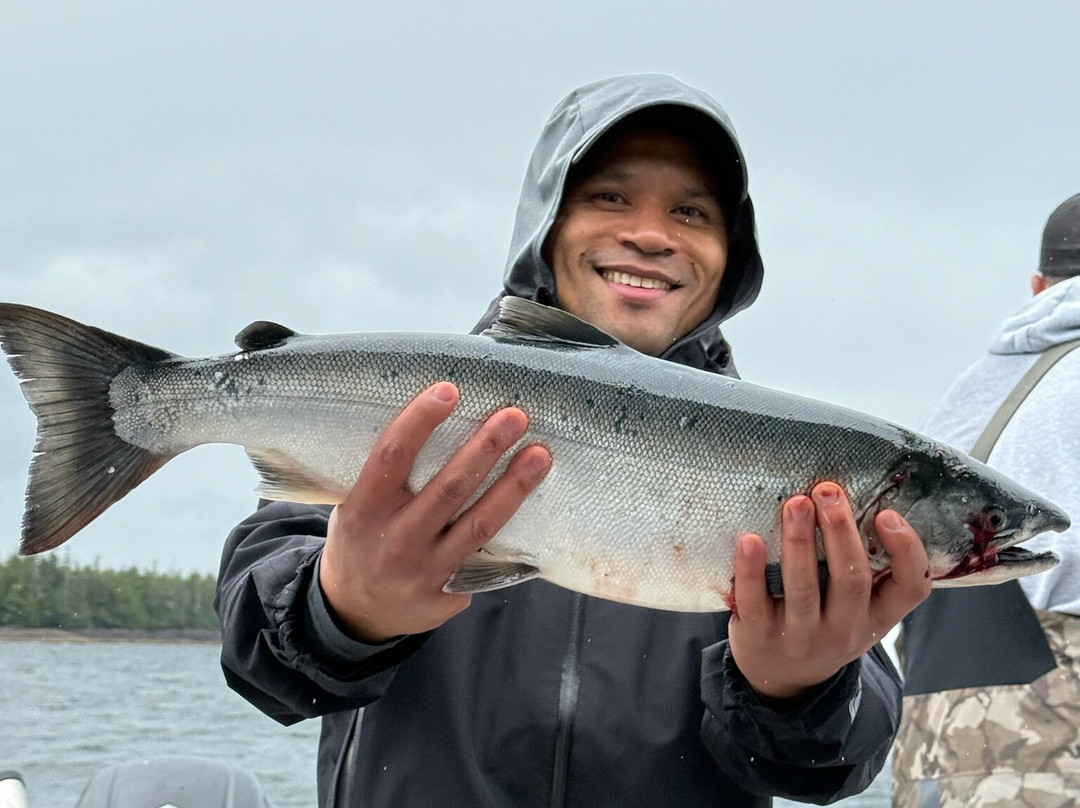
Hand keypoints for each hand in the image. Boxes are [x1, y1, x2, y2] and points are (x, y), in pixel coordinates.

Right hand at [319, 381, 551, 642]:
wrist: (353, 612)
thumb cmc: (361, 541)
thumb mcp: (356, 507)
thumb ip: (387, 477)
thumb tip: (438, 424)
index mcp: (364, 509)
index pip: (392, 456)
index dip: (420, 421)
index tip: (449, 390)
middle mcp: (395, 539)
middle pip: (450, 487)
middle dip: (486, 448)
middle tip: (515, 416)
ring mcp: (424, 570)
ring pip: (479, 523)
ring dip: (513, 486)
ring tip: (539, 455)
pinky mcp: (449, 594)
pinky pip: (486, 557)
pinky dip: (510, 532)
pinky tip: (536, 506)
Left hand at [727, 481, 930, 700]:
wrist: (781, 679)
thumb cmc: (824, 624)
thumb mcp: (857, 611)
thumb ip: (863, 568)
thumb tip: (850, 500)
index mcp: (876, 617)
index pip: (911, 589)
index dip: (907, 550)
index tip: (887, 513)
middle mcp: (844, 630)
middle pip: (851, 580)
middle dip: (840, 531)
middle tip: (828, 491)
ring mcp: (801, 636)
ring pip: (804, 589)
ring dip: (799, 542)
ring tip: (795, 503)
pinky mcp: (759, 635)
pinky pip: (755, 600)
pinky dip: (750, 569)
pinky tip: (749, 539)